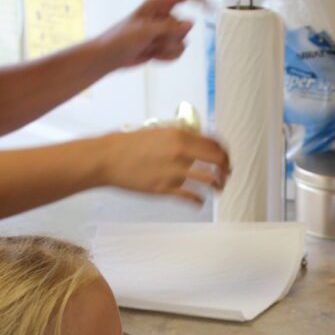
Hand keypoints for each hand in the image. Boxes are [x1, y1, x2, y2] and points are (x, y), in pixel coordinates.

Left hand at [97, 0, 203, 69]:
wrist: (110, 56)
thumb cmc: (120, 38)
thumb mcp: (145, 30)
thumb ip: (169, 27)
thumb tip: (190, 23)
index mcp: (157, 6)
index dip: (200, 0)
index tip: (211, 9)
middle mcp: (163, 17)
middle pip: (184, 27)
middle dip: (171, 37)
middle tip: (152, 41)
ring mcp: (164, 32)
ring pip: (182, 42)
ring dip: (167, 49)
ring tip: (150, 48)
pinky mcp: (164, 46)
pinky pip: (177, 53)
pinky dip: (166, 57)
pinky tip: (152, 55)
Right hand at [100, 127, 229, 203]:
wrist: (108, 158)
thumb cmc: (130, 144)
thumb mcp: (159, 131)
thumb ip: (181, 137)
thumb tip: (199, 142)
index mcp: (180, 136)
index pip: (215, 143)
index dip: (224, 152)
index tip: (225, 158)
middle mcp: (180, 153)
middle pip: (217, 161)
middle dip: (226, 169)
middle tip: (225, 175)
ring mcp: (174, 172)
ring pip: (209, 180)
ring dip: (218, 185)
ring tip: (217, 189)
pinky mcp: (165, 189)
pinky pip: (191, 197)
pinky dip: (199, 201)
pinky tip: (199, 202)